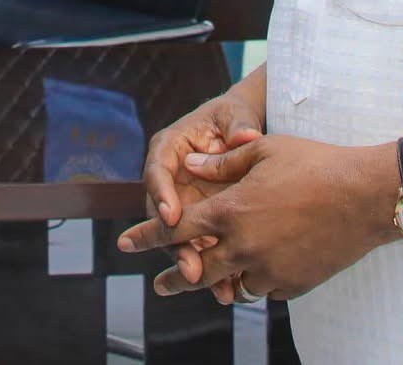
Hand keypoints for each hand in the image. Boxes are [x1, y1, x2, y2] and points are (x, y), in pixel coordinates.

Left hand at [117, 135, 397, 301]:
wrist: (365, 196)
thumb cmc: (315, 164)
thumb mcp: (264, 152)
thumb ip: (222, 163)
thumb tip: (190, 165)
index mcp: (231, 210)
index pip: (176, 228)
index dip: (147, 236)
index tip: (125, 244)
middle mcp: (243, 245)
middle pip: (195, 271)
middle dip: (174, 278)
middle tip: (160, 285)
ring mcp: (269, 269)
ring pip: (234, 284)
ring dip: (225, 279)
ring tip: (219, 277)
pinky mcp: (294, 283)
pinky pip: (267, 289)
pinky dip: (260, 281)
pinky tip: (264, 270)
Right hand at [129, 88, 264, 289]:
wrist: (238, 132)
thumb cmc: (232, 118)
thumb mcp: (234, 115)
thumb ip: (238, 125)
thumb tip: (245, 137)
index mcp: (168, 149)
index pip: (157, 171)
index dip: (161, 195)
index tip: (172, 217)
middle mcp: (168, 179)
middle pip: (161, 214)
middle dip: (174, 242)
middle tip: (190, 267)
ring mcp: (180, 202)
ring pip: (177, 237)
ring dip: (191, 261)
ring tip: (211, 285)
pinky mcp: (196, 221)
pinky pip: (198, 245)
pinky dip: (210, 266)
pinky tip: (226, 286)